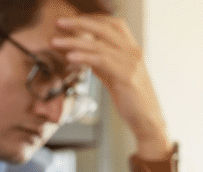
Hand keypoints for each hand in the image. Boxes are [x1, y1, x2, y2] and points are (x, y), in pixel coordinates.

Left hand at [52, 15, 171, 159]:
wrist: (147, 121)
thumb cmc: (132, 101)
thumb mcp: (115, 78)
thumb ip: (102, 65)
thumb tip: (83, 55)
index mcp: (132, 50)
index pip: (113, 23)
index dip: (93, 19)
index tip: (73, 21)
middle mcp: (133, 52)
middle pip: (104, 27)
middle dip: (79, 22)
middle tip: (59, 22)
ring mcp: (131, 63)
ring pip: (98, 44)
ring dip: (73, 41)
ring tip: (55, 42)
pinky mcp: (126, 76)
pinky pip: (101, 60)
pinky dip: (83, 56)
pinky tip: (69, 57)